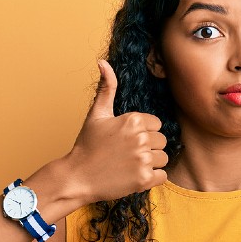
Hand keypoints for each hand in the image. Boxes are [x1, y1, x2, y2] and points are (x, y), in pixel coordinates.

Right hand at [63, 60, 168, 203]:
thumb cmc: (87, 146)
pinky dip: (152, 178)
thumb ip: (106, 88)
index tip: (127, 140)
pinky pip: (163, 176)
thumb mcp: (97, 114)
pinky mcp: (144, 179)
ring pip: (163, 159)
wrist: (77, 177)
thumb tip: (103, 62)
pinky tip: (134, 176)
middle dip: (149, 148)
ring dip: (151, 164)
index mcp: (132, 120)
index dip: (144, 132)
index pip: (156, 124)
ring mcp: (143, 159)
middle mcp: (140, 138)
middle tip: (127, 154)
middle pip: (162, 141)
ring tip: (130, 165)